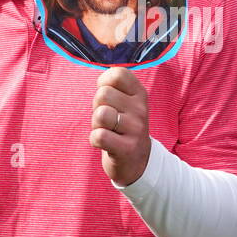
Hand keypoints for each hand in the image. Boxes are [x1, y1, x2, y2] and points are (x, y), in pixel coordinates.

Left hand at [90, 66, 150, 185]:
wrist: (138, 162)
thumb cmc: (123, 127)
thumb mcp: (126, 103)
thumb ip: (114, 87)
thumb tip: (101, 76)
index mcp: (140, 94)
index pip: (118, 73)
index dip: (104, 82)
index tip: (107, 96)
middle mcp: (140, 109)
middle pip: (103, 94)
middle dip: (96, 106)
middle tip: (107, 119)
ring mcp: (135, 129)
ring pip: (101, 114)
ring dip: (95, 124)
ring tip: (105, 130)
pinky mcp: (127, 149)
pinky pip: (99, 136)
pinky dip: (95, 140)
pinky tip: (105, 143)